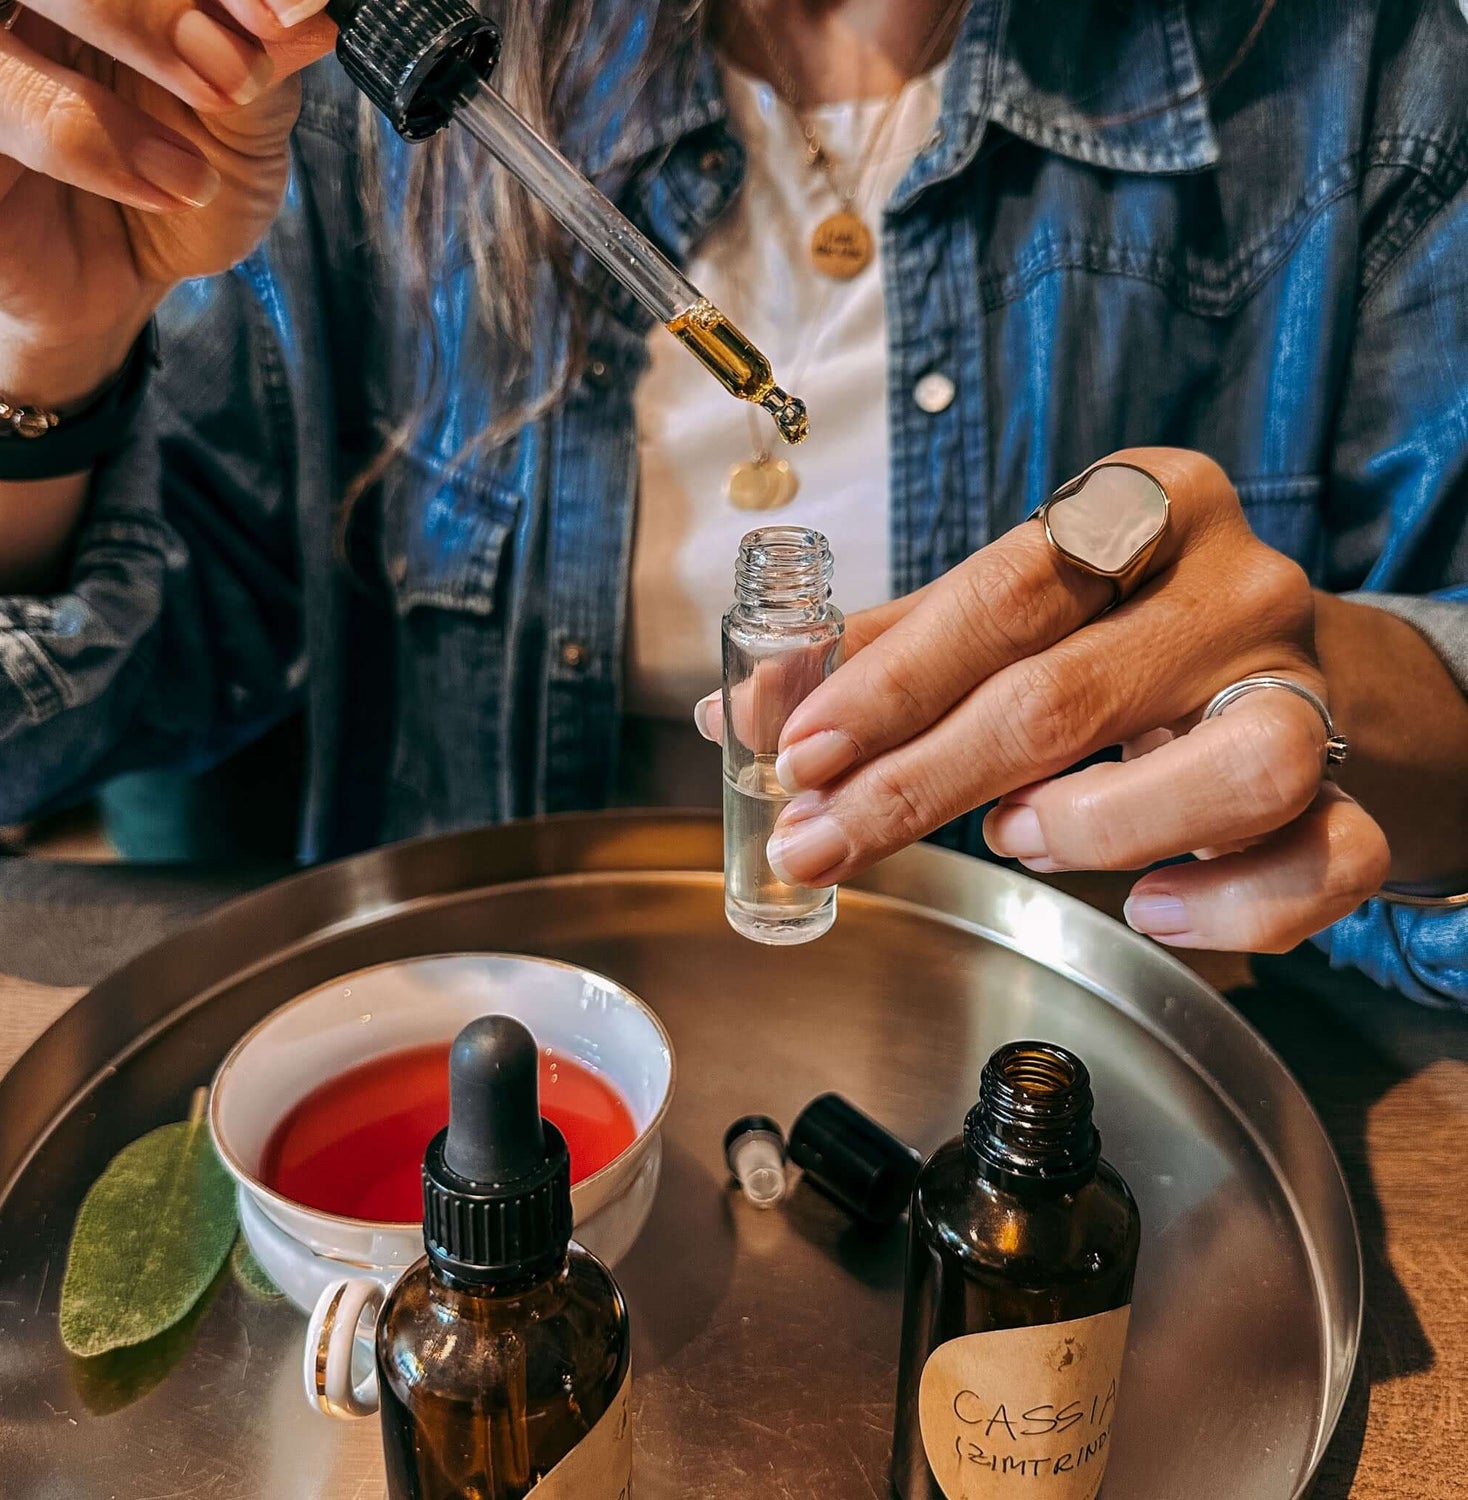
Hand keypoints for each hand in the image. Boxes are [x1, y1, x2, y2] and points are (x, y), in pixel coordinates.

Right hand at [0, 0, 334, 407]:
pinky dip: (81, 133)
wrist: (110, 289)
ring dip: (130, 36)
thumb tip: (305, 13)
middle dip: (160, 0)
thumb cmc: (165, 197)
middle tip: (241, 64)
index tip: (288, 9)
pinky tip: (161, 184)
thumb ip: (261, 70)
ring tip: (207, 132)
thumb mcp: (239, 136)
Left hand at [699, 450, 1391, 953]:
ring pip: (1236, 770)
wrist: (1263, 657)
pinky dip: (1228, 905)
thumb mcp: (1002, 617)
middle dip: (921, 785)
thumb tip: (731, 711)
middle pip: (1069, 694)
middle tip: (825, 840)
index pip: (1000, 592)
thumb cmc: (1106, 634)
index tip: (798, 752)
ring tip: (1018, 836)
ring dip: (1095, 829)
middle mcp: (1234, 584)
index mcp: (1141, 508)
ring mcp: (1305, 683)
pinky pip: (1323, 859)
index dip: (890, 683)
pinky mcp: (1351, 780)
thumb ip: (881, 655)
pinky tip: (1151, 908)